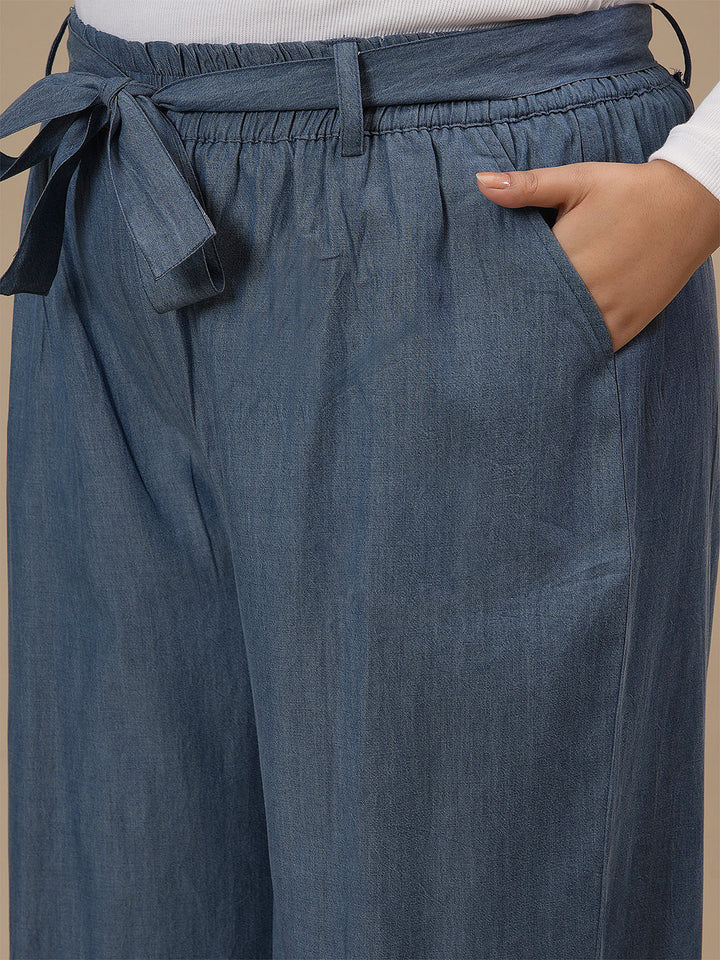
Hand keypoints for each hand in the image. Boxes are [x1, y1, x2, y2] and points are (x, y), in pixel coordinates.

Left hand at [475, 159, 719, 352]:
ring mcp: (609, 311)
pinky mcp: (628, 324)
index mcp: (565, 256)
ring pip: (563, 338)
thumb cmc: (628, 189)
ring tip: (521, 345)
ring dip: (545, 338)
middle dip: (517, 320)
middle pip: (535, 317)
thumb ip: (527, 186)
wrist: (692, 202)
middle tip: (493, 331)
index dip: (498, 294)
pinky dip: (576, 349)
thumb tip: (480, 182)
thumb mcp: (577, 180)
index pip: (516, 285)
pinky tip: (559, 350)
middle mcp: (585, 289)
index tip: (482, 301)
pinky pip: (593, 347)